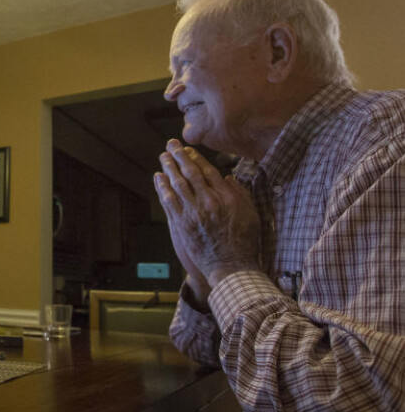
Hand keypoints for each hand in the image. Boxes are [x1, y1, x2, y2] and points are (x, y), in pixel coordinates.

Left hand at [154, 139, 260, 287]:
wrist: (232, 267)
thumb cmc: (245, 242)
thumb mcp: (252, 214)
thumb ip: (240, 193)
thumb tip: (228, 177)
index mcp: (227, 197)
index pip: (209, 171)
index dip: (197, 158)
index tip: (189, 149)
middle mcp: (209, 202)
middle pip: (191, 173)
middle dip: (180, 156)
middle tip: (171, 144)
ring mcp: (194, 213)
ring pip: (178, 184)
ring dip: (169, 167)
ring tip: (163, 156)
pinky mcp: (182, 225)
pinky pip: (169, 201)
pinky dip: (162, 187)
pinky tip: (158, 178)